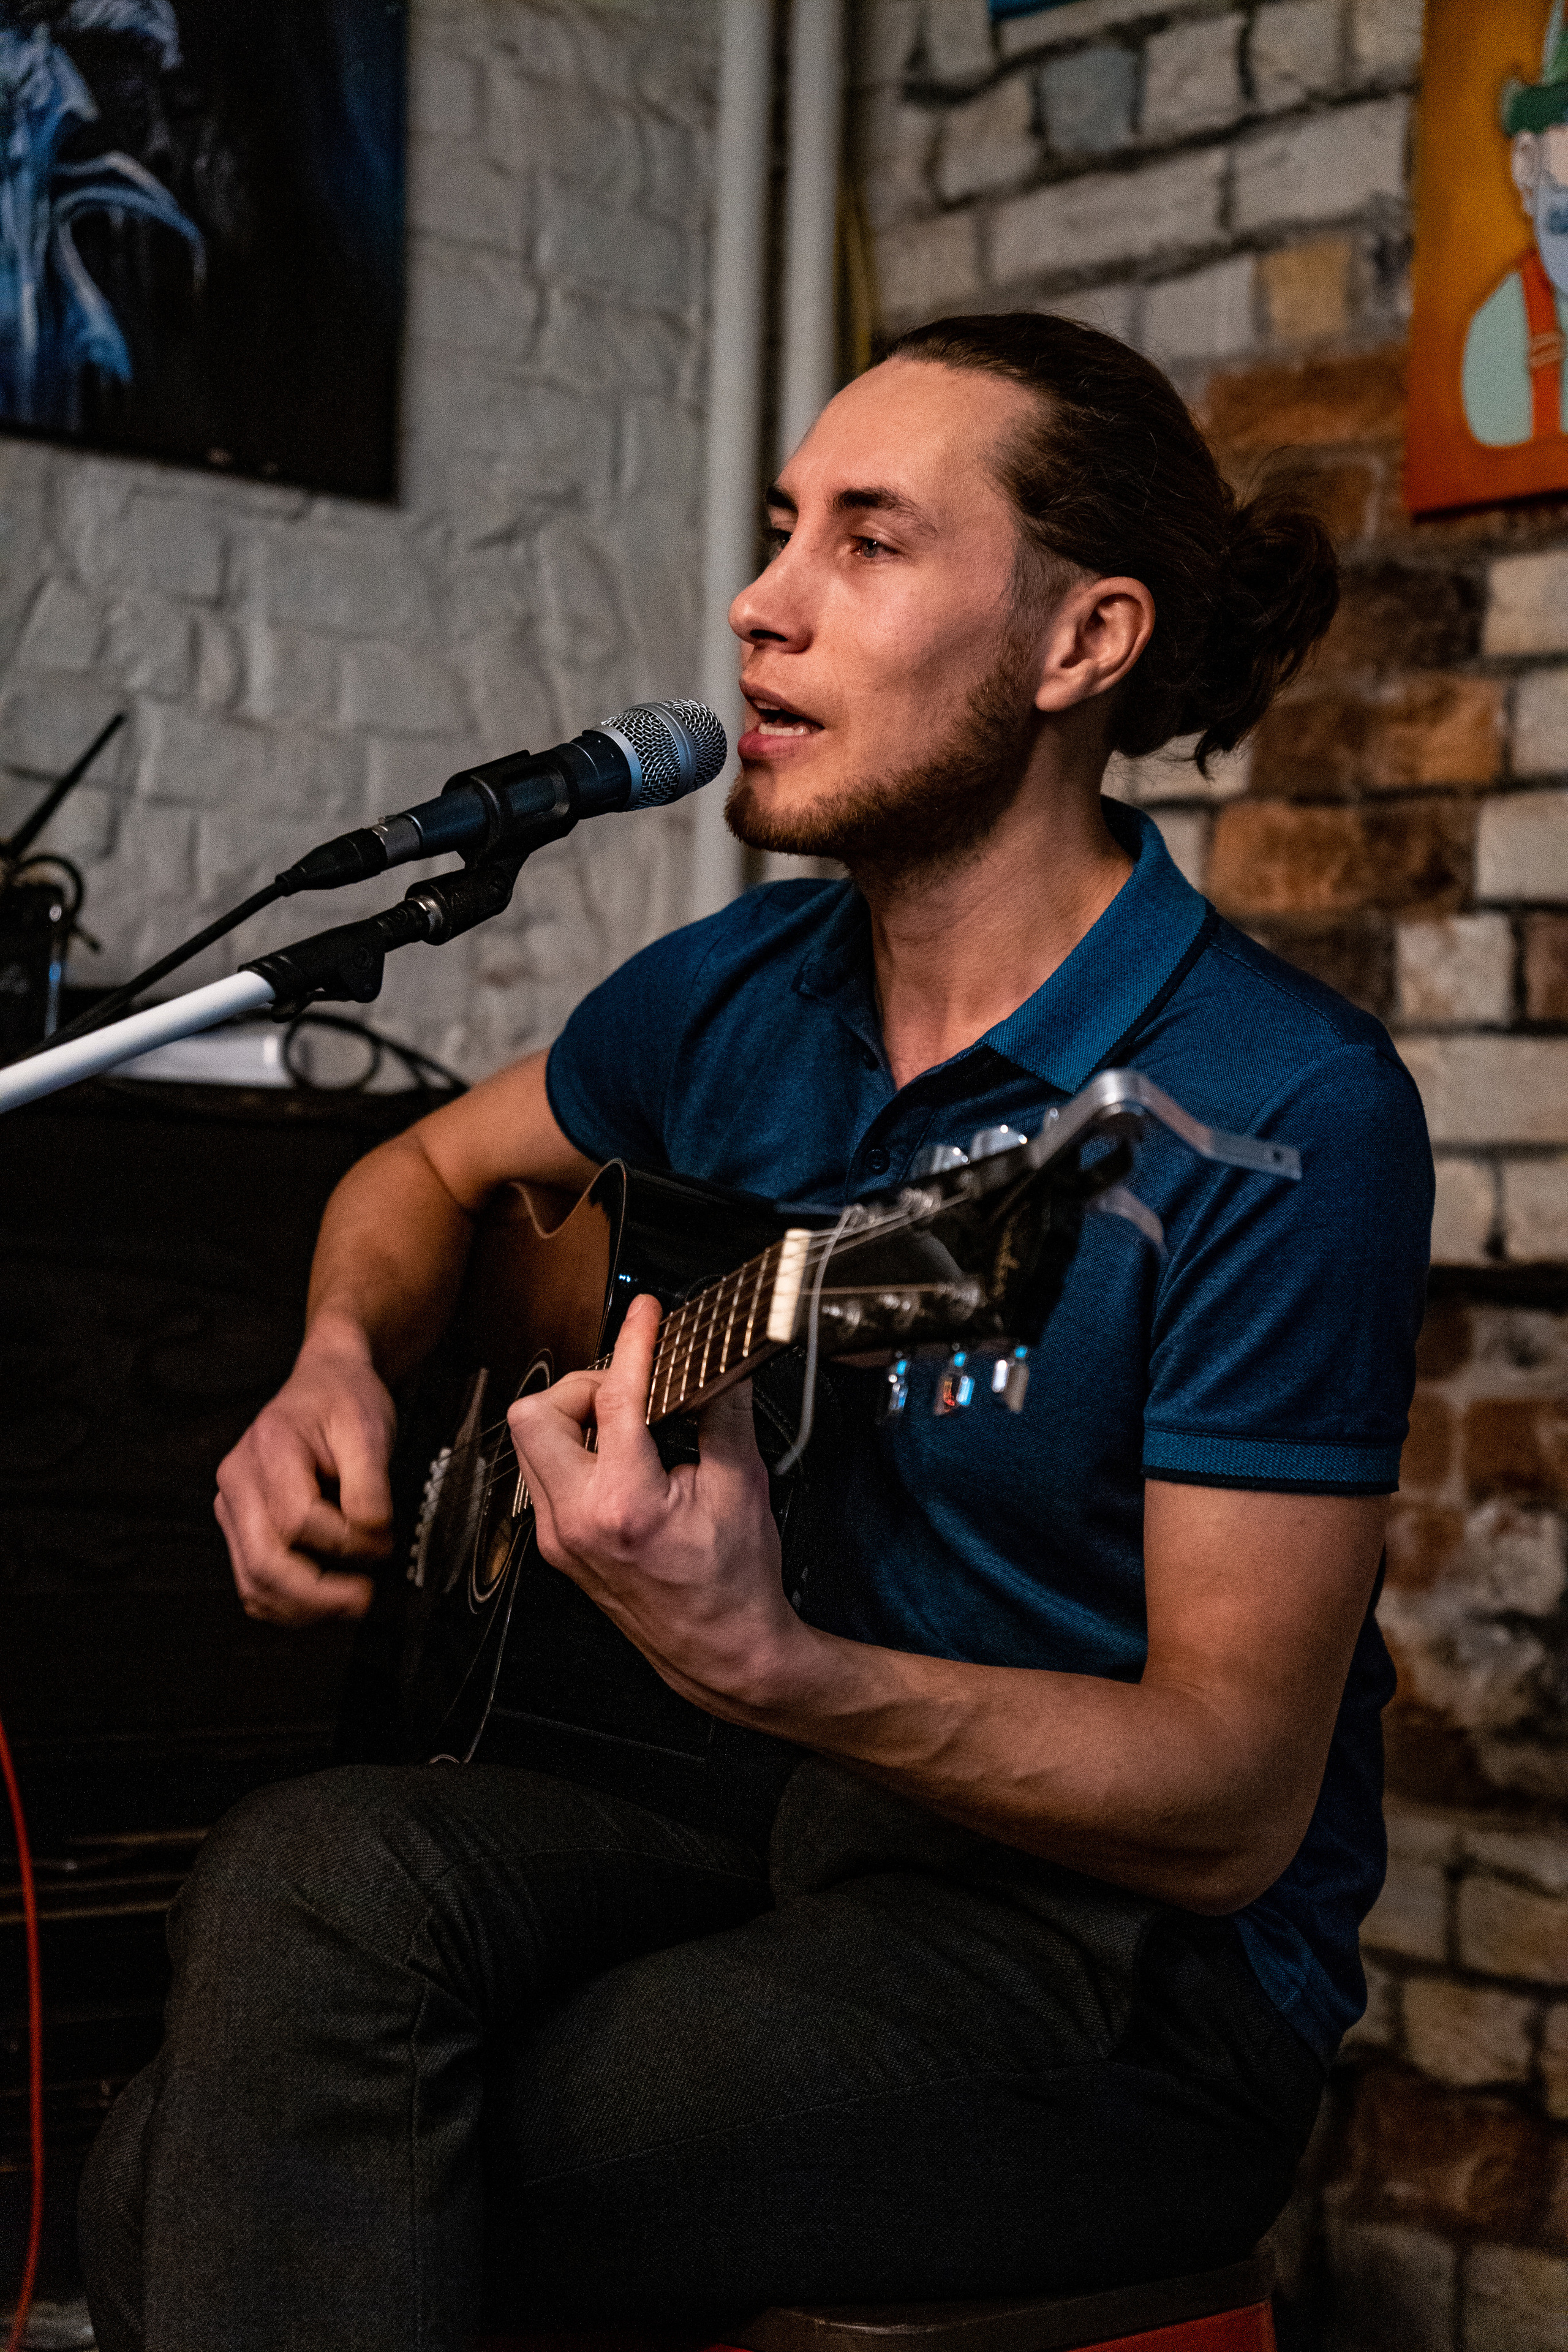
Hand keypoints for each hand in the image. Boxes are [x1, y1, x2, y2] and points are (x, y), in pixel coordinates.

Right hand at [215, 1322, 393, 1624]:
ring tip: (349, 1604)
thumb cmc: (345, 1400)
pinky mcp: (241, 1526)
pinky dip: (287, 1603)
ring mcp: (232, 1507)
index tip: (384, 1541)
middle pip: (263, 1563)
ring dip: (303, 1608)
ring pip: (252, 1583)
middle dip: (317, 1595)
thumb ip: (371, 1484)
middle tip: (364, 1599)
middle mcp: (237, 1481)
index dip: (346, 1542)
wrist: (326, 1383)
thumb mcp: (370, 1429)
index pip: (299, 1519)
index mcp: (268, 1449)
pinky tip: (323, 1600)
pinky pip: (253, 1581)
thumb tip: (372, 1535)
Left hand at [507, 1294, 805, 1717]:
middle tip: (629, 1390)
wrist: (721, 1649)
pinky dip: (575, 1448)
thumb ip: (725, 1413)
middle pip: (535, 1413)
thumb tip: (718, 1361)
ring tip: (625, 1423)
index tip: (646, 1315)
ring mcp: (559, 1536)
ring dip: (573, 1415)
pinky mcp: (557, 1544)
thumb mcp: (742, 1486)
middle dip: (582, 1385)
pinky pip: (543, 1472)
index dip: (633, 1342)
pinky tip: (618, 1456)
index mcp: (625, 1504)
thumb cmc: (734, 1583)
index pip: (614, 1397)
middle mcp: (577, 1521)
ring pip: (529, 1441)